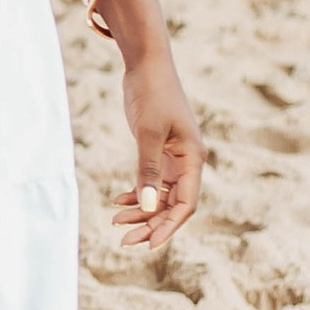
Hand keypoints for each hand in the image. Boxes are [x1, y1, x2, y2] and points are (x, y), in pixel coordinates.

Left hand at [111, 48, 202, 251]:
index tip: (148, 244)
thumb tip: (148, 206)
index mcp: (193, 158)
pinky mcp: (159, 150)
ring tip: (115, 222)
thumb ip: (147, 170)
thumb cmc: (152, 94)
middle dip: (150, 224)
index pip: (186, 204)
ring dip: (141, 211)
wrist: (147, 65)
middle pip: (172, 205)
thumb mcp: (147, 133)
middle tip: (124, 241)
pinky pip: (152, 181)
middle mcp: (188, 161)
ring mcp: (174, 157)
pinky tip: (117, 200)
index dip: (168, 227)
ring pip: (160, 195)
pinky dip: (137, 192)